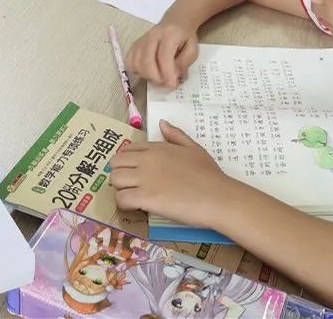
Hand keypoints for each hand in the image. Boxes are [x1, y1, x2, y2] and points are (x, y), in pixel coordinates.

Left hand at [110, 120, 235, 228]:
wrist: (218, 196)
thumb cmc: (209, 174)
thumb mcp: (194, 148)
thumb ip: (176, 135)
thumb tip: (162, 123)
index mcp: (157, 148)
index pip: (126, 150)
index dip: (127, 163)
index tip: (136, 174)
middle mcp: (147, 160)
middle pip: (115, 164)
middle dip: (119, 175)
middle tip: (132, 187)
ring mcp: (144, 179)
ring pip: (114, 181)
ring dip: (120, 190)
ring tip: (134, 198)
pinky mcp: (145, 198)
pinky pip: (121, 199)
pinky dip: (125, 205)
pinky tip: (137, 208)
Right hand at [125, 22, 197, 88]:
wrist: (175, 23)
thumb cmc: (185, 38)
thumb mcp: (193, 50)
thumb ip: (184, 63)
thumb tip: (173, 76)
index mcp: (169, 34)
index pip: (164, 56)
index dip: (167, 73)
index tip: (172, 85)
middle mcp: (152, 35)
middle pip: (147, 61)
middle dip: (156, 78)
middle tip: (166, 83)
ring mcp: (141, 40)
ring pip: (136, 63)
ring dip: (147, 76)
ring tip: (158, 77)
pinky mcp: (134, 46)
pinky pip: (129, 62)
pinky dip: (137, 71)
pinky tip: (147, 72)